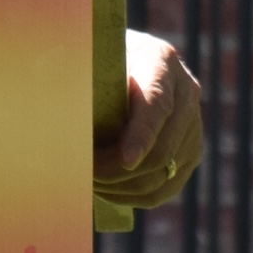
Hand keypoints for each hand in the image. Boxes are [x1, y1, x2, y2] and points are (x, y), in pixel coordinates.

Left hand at [95, 29, 201, 208]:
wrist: (122, 59)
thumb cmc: (97, 58)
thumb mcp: (91, 57)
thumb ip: (84, 79)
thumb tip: (59, 110)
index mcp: (160, 61)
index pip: (157, 105)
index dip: (142, 136)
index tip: (125, 160)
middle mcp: (185, 92)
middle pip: (162, 149)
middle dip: (118, 170)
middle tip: (83, 173)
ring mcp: (193, 124)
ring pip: (162, 174)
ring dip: (123, 187)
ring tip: (91, 182)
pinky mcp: (190, 150)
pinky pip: (166, 187)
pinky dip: (135, 195)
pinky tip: (108, 190)